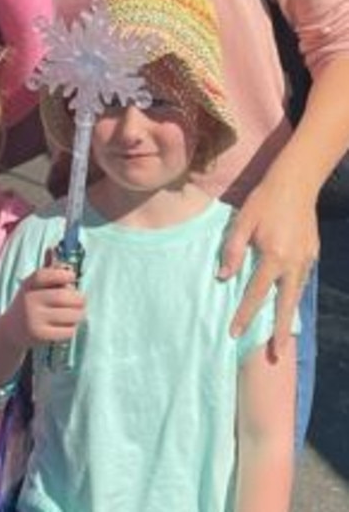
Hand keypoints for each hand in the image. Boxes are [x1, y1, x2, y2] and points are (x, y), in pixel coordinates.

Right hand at [3, 263, 85, 349]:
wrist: (10, 331)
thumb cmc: (29, 303)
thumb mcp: (33, 285)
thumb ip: (47, 269)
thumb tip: (52, 247)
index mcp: (29, 284)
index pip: (45, 275)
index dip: (63, 274)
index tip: (72, 277)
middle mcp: (29, 301)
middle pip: (63, 297)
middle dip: (79, 299)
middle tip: (82, 300)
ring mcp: (34, 320)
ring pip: (69, 315)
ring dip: (79, 314)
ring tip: (77, 313)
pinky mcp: (41, 337)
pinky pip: (67, 331)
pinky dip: (73, 328)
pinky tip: (68, 325)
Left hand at [218, 170, 318, 356]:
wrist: (296, 183)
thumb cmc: (264, 200)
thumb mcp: (242, 221)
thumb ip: (232, 250)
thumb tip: (223, 277)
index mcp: (273, 255)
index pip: (255, 293)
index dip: (244, 314)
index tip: (234, 333)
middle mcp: (293, 262)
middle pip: (285, 304)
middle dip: (279, 331)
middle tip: (276, 355)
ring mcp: (307, 259)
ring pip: (297, 294)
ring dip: (289, 315)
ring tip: (283, 336)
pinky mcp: (313, 253)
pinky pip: (302, 280)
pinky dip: (295, 293)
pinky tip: (289, 300)